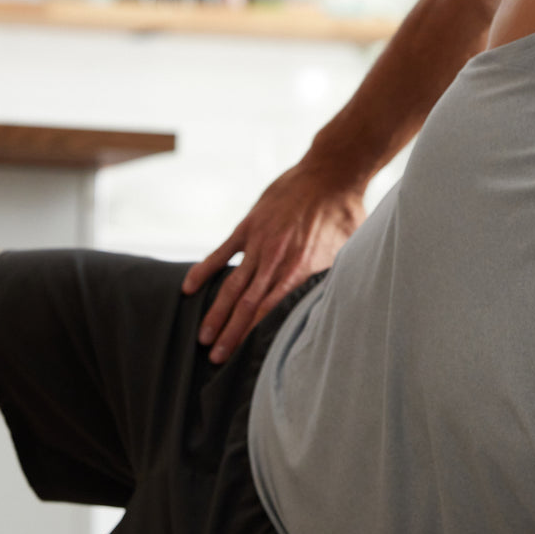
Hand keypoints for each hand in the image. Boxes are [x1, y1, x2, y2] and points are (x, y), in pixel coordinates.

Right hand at [181, 162, 365, 362]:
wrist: (331, 173)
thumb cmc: (345, 215)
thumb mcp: (346, 255)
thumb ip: (329, 281)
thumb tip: (327, 309)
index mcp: (299, 271)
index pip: (270, 312)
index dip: (254, 336)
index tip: (244, 358)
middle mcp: (275, 261)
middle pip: (246, 306)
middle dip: (230, 335)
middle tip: (215, 360)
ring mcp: (258, 243)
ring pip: (231, 285)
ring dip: (216, 313)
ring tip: (203, 337)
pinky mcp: (248, 226)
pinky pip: (221, 252)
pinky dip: (204, 271)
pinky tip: (188, 288)